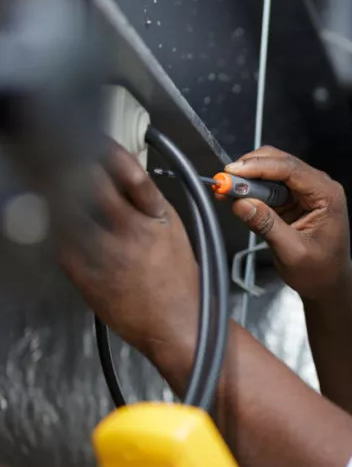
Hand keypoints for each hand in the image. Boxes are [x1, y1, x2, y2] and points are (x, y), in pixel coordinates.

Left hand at [59, 141, 199, 360]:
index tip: (95, 143)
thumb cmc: (180, 282)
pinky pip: (61, 241)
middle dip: (76, 167)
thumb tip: (122, 181)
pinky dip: (55, 228)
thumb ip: (147, 207)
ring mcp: (106, 252)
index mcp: (158, 217)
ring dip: (60, 193)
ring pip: (71, 209)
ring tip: (54, 183)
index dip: (107, 153)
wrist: (182, 323)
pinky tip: (55, 222)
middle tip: (64, 156)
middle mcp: (132, 230)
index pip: (129, 173)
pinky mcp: (85, 272)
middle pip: (93, 184)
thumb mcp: (174, 233)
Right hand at [223, 146, 351, 301]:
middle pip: (281, 162)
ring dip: (248, 179)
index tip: (231, 172)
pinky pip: (269, 187)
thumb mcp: (292, 252)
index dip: (259, 167)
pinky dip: (251, 189)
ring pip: (272, 171)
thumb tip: (240, 203)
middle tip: (224, 181)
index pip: (291, 169)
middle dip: (250, 169)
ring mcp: (306, 192)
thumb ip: (267, 225)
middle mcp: (319, 187)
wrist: (328, 284)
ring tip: (225, 190)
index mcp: (327, 195)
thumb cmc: (320, 272)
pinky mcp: (293, 200)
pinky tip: (235, 196)